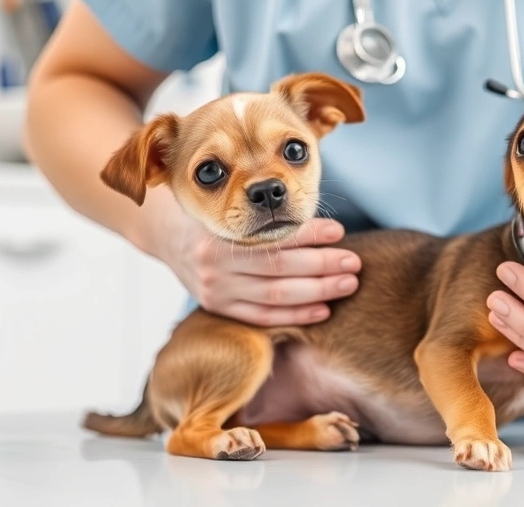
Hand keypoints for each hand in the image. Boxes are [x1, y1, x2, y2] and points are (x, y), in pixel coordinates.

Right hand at [134, 187, 360, 325]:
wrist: (168, 238)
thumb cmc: (213, 216)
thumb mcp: (229, 206)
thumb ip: (264, 212)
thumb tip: (320, 217)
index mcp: (218, 235)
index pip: (272, 237)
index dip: (309, 235)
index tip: (339, 230)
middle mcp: (214, 266)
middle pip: (280, 269)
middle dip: (323, 265)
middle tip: (354, 262)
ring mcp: (215, 292)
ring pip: (276, 296)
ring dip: (318, 291)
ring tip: (348, 284)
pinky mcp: (219, 310)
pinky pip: (263, 318)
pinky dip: (296, 315)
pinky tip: (323, 309)